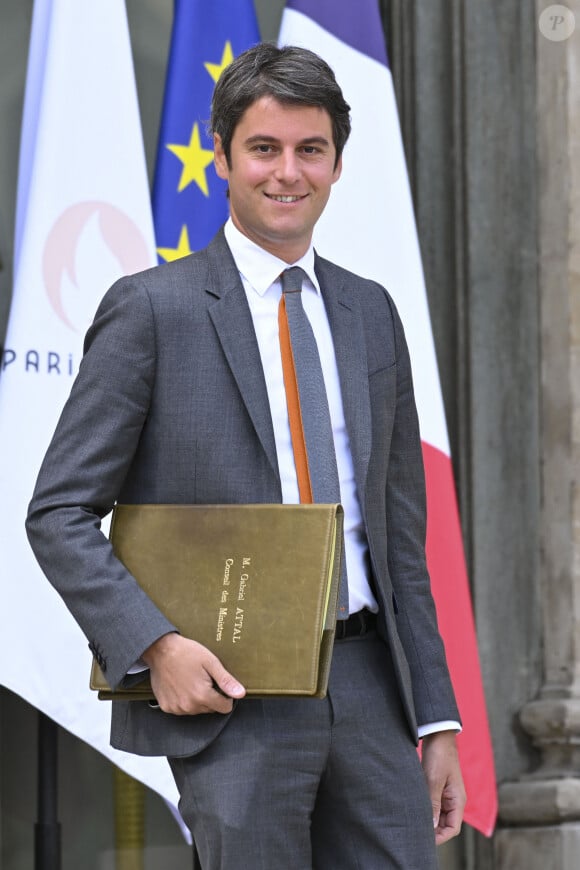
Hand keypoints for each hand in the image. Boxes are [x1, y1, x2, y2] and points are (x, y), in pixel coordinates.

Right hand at [141, 632, 245, 714]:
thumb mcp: (210, 662)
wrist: (161, 650)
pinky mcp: (166, 706)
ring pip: (196, 710)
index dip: (226, 696)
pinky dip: (184, 700)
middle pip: (210, 709)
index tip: (218, 684)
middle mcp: (189, 706)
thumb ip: (226, 681)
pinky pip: (182, 709)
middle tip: (203, 678)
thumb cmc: (187, 653)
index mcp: (202, 695)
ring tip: (191, 680)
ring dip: (197, 699)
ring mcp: (176, 708)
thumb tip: (241, 694)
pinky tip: (181, 686)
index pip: (224, 708)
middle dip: (211, 696)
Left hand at [421, 730, 465, 845]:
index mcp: (458, 800)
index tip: (424, 839)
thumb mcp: (434, 780)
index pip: (453, 829)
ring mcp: (446, 794)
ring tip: (412, 821)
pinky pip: (433, 804)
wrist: (437, 734)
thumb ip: (433, 804)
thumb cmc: (439, 756)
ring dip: (428, 819)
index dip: (440, 837)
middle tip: (414, 832)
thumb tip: (431, 826)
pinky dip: (425, 808)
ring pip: (438, 815)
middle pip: (445, 824)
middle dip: (432, 830)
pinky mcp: (438, 787)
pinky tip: (414, 809)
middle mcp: (454, 800)